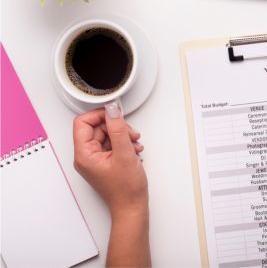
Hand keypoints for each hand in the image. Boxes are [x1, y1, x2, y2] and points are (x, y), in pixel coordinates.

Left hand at [73, 103, 147, 218]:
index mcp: (84, 154)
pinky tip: (134, 150)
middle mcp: (86, 156)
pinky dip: (124, 144)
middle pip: (96, 128)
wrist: (132, 207)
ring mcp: (95, 159)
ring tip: (135, 144)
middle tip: (130, 134)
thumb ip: (118, 129)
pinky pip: (111, 144)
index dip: (99, 115)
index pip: (82, 122)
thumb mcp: (124, 153)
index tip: (114, 114)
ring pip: (106, 135)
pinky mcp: (104, 162)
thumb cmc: (126, 189)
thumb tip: (112, 110)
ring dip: (123, 136)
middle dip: (116, 127)